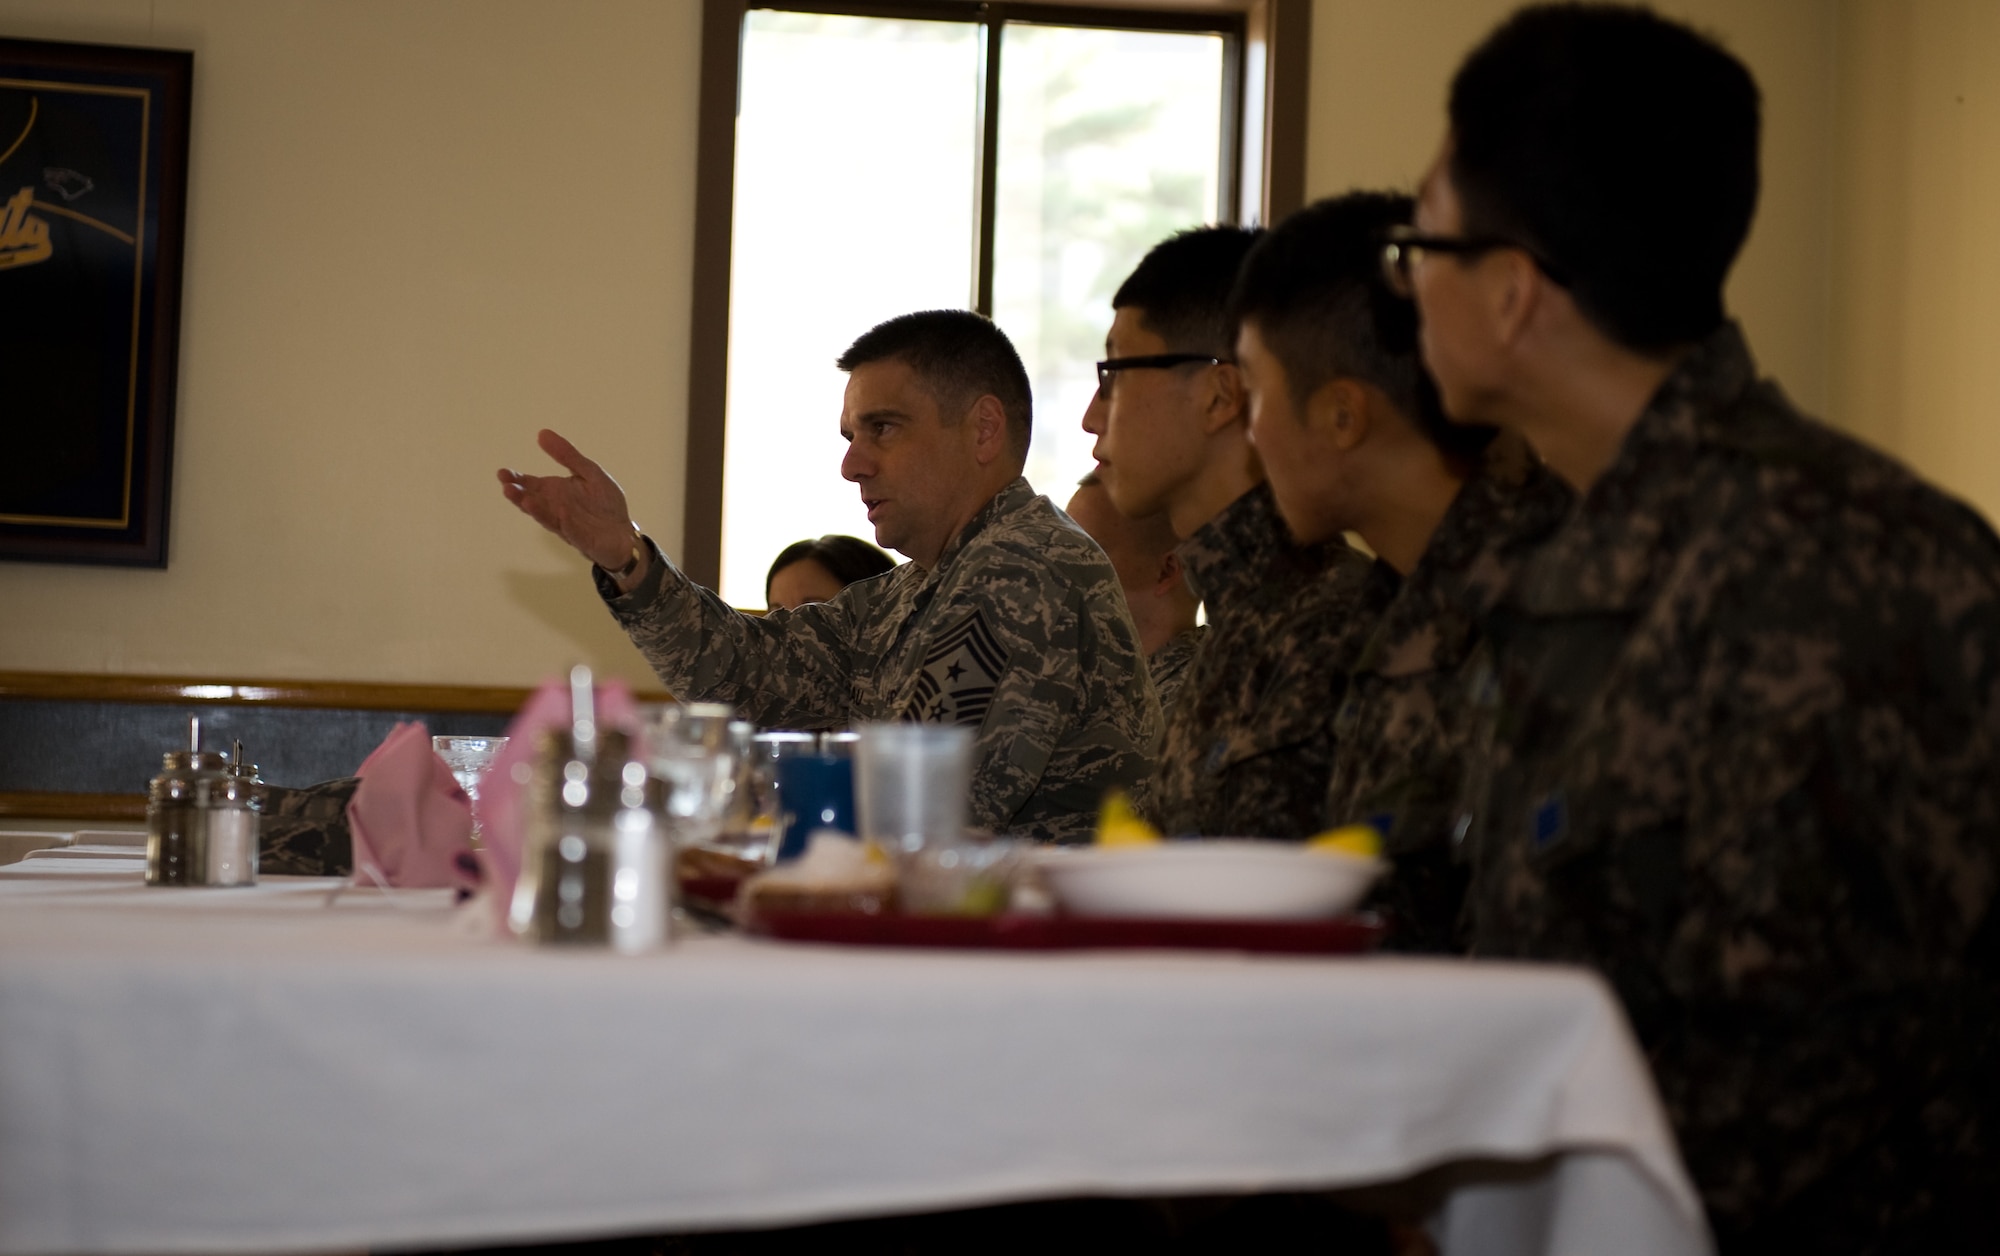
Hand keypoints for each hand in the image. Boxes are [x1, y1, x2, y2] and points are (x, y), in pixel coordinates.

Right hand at [497, 430, 640, 571]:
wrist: (624, 533)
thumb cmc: (604, 504)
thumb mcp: (589, 472)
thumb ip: (567, 455)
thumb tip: (542, 433)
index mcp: (555, 491)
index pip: (531, 484)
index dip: (516, 479)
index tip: (502, 473)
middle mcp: (555, 508)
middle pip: (533, 501)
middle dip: (520, 495)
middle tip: (506, 487)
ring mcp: (567, 524)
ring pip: (547, 517)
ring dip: (536, 510)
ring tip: (525, 500)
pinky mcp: (582, 538)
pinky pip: (572, 530)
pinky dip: (567, 523)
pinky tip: (562, 513)